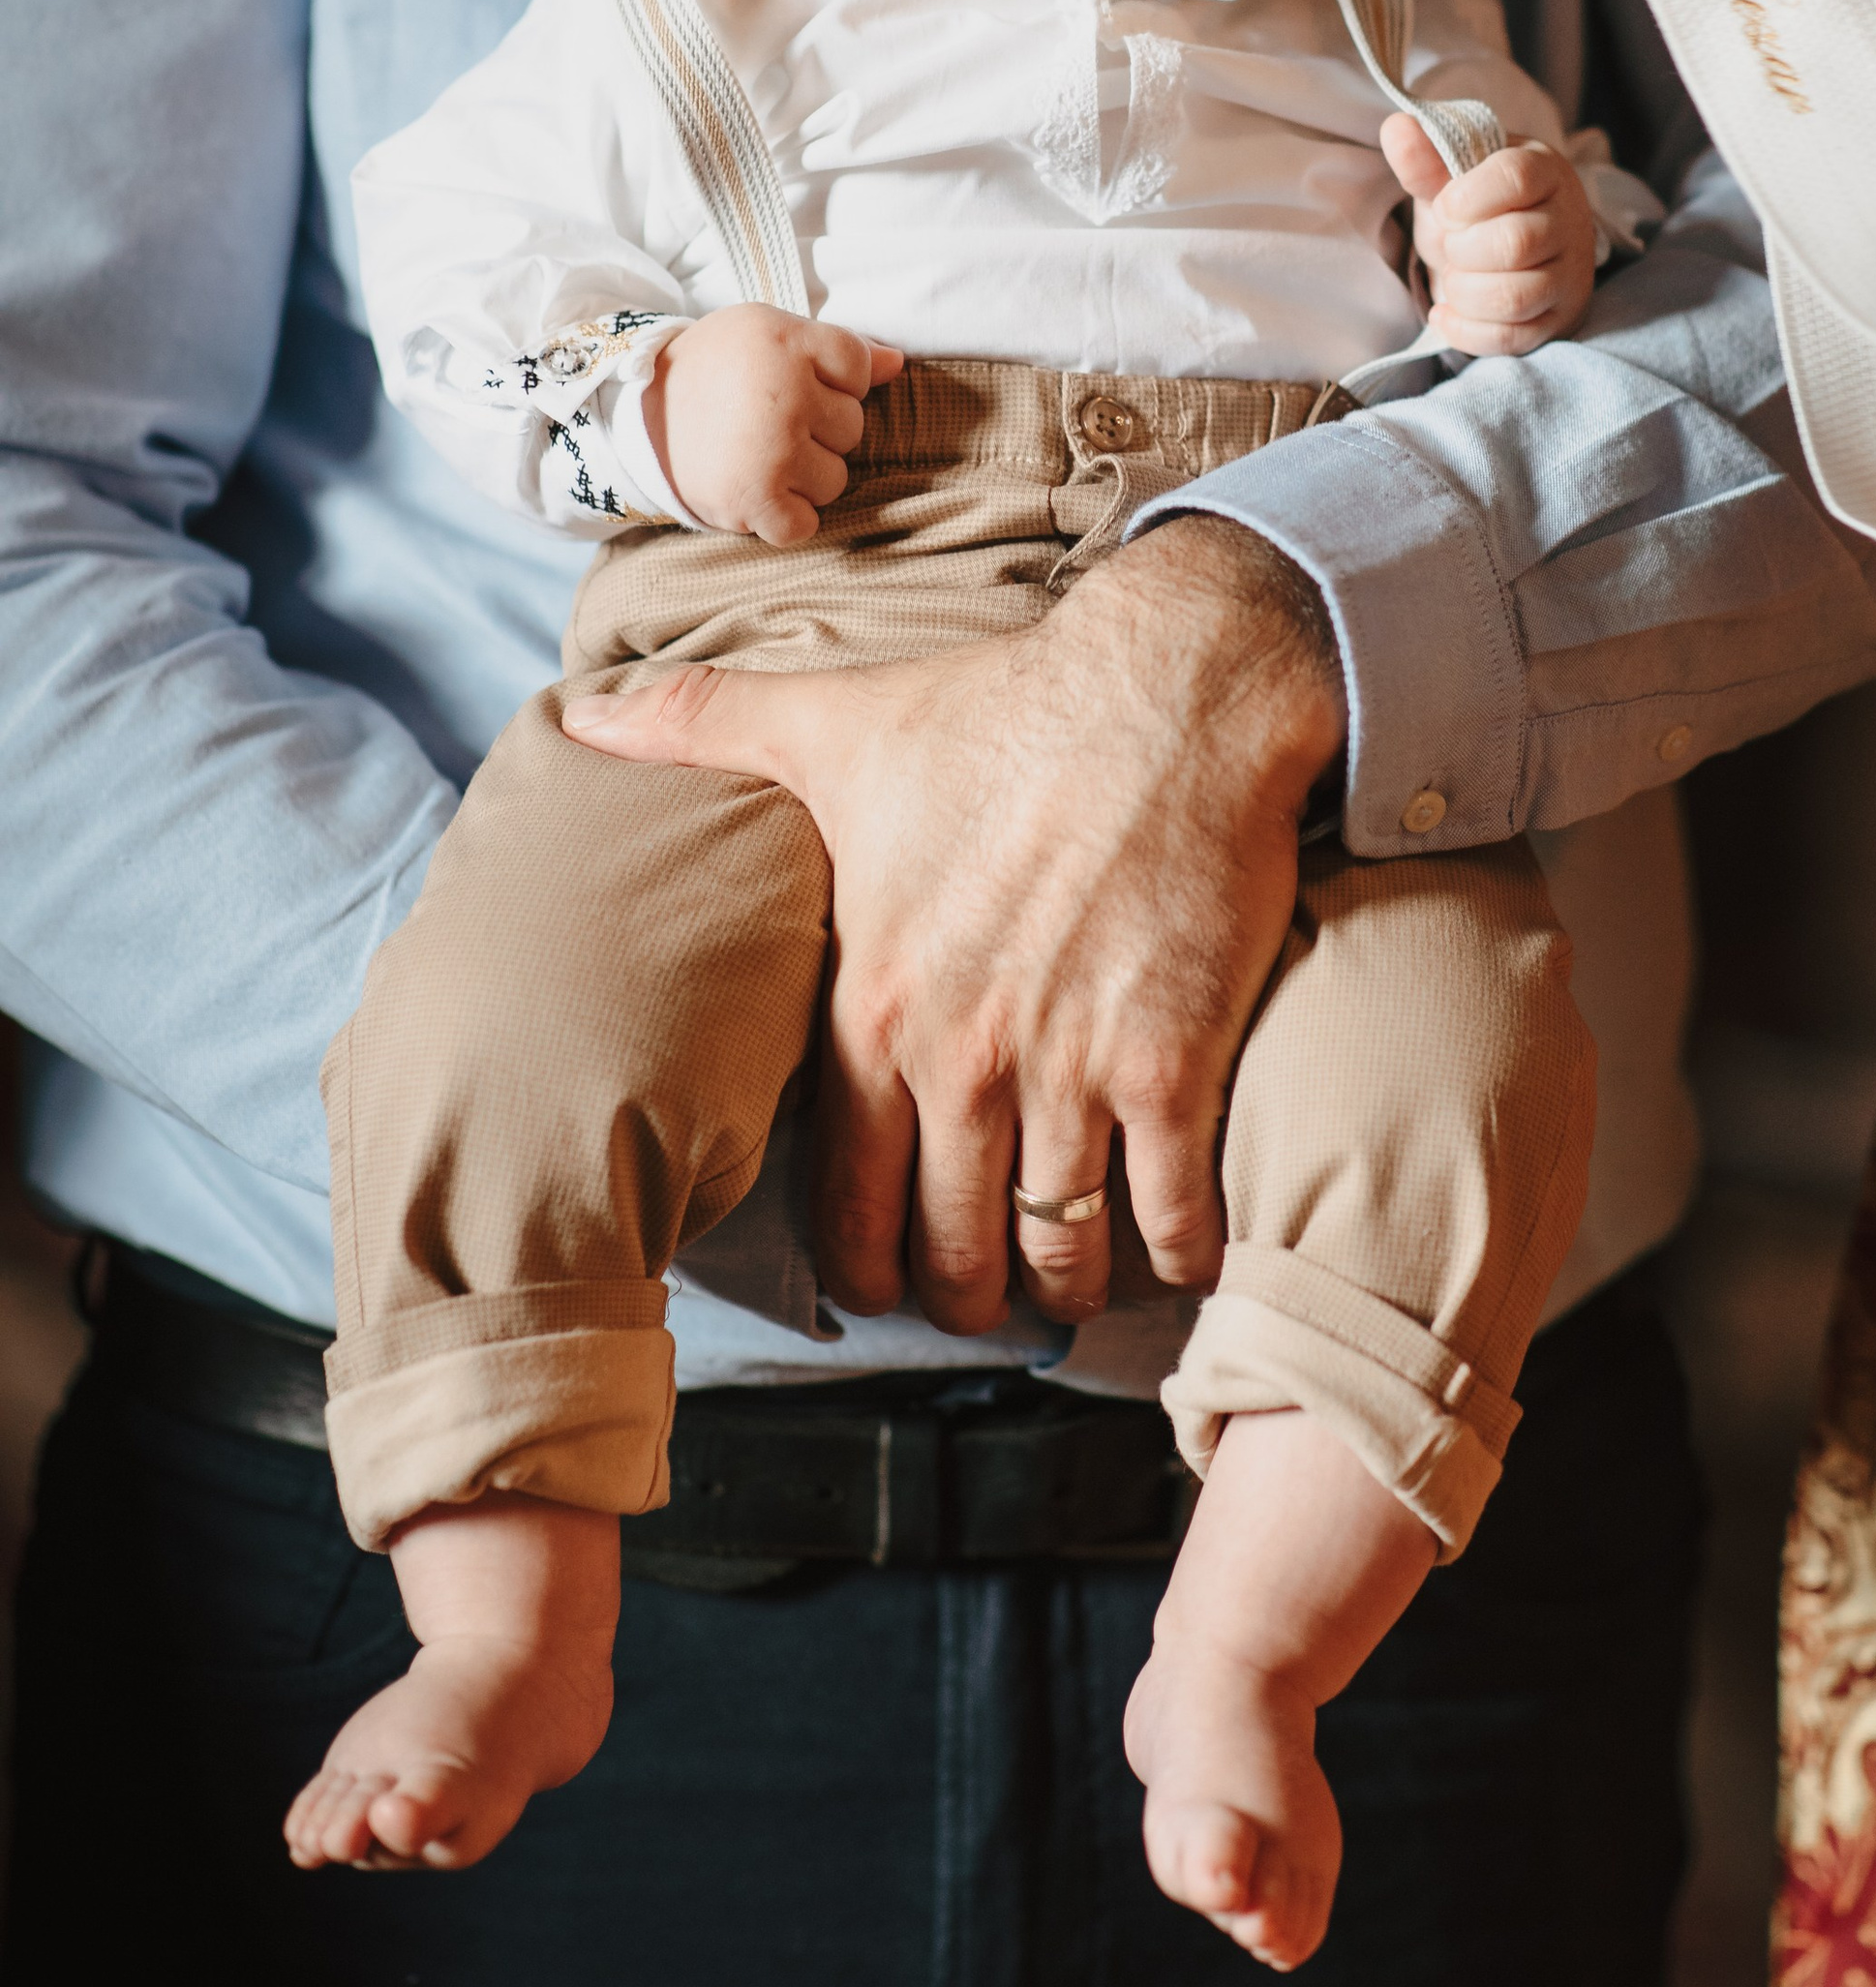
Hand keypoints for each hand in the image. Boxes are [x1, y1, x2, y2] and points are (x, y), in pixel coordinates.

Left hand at [562, 521, 1344, 1331]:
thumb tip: (585, 713)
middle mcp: (961, 1057)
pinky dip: (1178, 1252)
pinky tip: (1179, 1251)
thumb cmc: (998, 708)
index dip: (868, 1260)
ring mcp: (1070, 1068)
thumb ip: (704, 725)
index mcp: (875, 1004)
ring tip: (1077, 1282)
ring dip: (1068, 1283)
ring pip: (1059, 1247)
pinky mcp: (1172, 1063)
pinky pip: (1170, 1213)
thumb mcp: (834, 722)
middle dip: (965, 1291)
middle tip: (985, 1300)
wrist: (1170, 687)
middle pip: (955, 1245)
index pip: (848, 1197)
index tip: (889, 1278)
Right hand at [643, 307, 901, 544]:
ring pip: (836, 478)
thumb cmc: (713, 373)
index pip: (859, 366)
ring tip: (757, 456)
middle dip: (818, 430)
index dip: (831, 380)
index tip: (788, 382)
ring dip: (803, 476)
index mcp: (785, 341)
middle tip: (765, 422)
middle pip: (853, 426)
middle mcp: (784, 393)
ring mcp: (771, 450)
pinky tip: (756, 492)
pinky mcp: (754, 499)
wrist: (632, 419)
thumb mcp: (766, 334)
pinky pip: (805, 524)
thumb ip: (836, 346)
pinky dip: (784, 519)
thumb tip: (898, 363)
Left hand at [1382, 120, 1596, 353]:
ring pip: (1514, 296)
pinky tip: (1447, 313)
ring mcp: (1569, 275)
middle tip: (1452, 245)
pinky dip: (1466, 330)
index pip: (1515, 177)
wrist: (1505, 251)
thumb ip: (1425, 158)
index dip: (1465, 198)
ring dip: (1464, 292)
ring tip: (1455, 278)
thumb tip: (1396, 128)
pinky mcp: (1558, 319)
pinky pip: (1513, 338)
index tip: (1446, 207)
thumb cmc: (1478, 208)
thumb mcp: (1451, 179)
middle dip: (1461, 250)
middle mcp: (1569, 221)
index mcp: (1545, 170)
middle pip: (1514, 243)